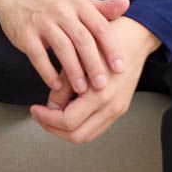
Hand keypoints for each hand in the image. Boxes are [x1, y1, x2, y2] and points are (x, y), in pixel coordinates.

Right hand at [0, 0, 134, 96]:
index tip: (120, 68)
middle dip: (94, 63)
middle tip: (102, 85)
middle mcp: (62, 11)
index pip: (99, 26)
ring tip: (81, 90)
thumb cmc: (54, 2)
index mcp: (79, 4)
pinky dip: (47, 72)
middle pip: (82, 39)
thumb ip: (102, 7)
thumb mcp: (78, 1)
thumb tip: (127, 2)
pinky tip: (56, 86)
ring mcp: (42, 22)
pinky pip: (38, 55)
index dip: (111, 47)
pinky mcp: (25, 34)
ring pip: (62, 48)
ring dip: (73, 70)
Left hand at [30, 16, 160, 144]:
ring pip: (87, 135)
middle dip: (54, 128)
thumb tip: (50, 106)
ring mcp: (118, 109)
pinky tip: (68, 110)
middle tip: (40, 115)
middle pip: (77, 136)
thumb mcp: (78, 59)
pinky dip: (80, 124)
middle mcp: (111, 107)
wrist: (136, 36)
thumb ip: (64, 85)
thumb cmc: (108, 41)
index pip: (67, 121)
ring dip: (66, 129)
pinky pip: (97, 126)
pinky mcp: (120, 107)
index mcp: (101, 95)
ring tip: (51, 115)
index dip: (47, 119)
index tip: (35, 109)